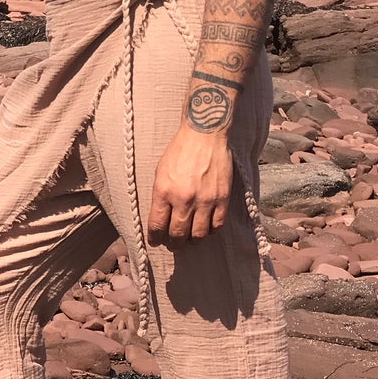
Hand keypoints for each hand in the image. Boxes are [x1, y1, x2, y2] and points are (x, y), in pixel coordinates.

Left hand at [147, 126, 233, 242]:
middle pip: (178, 235)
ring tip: (190, 239)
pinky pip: (217, 225)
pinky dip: (211, 231)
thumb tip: (160, 218)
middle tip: (173, 244)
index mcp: (164, 191)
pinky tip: (206, 228)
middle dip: (173, 244)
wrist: (204, 134)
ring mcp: (205, 200)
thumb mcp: (160, 171)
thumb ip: (160, 196)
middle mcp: (183, 199)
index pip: (157, 226)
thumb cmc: (180, 150)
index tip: (156, 241)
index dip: (155, 238)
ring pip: (198, 235)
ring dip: (192, 241)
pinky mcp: (222, 198)